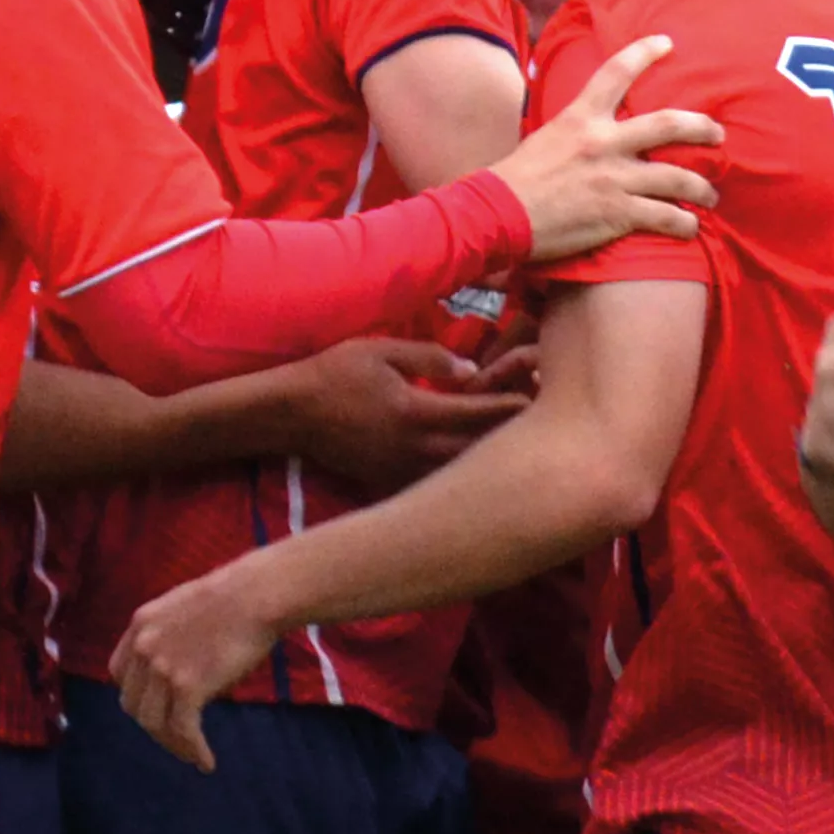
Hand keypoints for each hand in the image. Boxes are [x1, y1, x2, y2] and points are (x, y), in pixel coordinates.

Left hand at [110, 565, 285, 770]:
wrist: (257, 595)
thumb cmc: (237, 598)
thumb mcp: (185, 610)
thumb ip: (171, 637)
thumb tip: (182, 670)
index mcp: (140, 625)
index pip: (120, 674)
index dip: (137, 696)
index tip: (158, 708)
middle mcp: (143, 647)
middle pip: (133, 703)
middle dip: (154, 725)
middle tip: (177, 737)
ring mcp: (163, 668)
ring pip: (154, 723)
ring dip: (173, 744)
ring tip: (192, 753)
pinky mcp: (188, 686)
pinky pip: (183, 730)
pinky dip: (193, 750)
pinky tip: (206, 762)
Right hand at [277, 335, 526, 496]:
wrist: (290, 415)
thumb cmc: (333, 374)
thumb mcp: (381, 351)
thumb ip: (431, 357)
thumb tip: (474, 368)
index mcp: (417, 414)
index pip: (481, 412)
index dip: (516, 402)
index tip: (543, 393)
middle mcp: (417, 450)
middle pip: (483, 449)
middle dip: (514, 434)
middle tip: (544, 419)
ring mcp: (407, 472)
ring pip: (467, 471)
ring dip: (494, 456)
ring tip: (521, 441)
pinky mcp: (395, 483)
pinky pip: (443, 481)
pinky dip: (466, 471)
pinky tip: (482, 462)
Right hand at [499, 33, 722, 260]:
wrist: (498, 214)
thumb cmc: (517, 179)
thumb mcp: (546, 136)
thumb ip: (576, 128)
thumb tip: (588, 125)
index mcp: (581, 117)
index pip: (616, 73)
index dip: (644, 52)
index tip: (667, 42)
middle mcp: (603, 142)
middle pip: (667, 124)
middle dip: (701, 128)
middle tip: (719, 134)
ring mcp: (614, 178)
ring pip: (677, 177)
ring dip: (702, 187)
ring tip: (711, 195)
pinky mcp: (617, 213)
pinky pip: (665, 216)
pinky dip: (683, 223)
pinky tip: (690, 227)